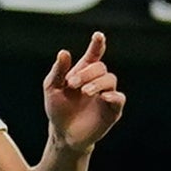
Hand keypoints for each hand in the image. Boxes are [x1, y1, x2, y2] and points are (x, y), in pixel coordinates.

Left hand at [42, 33, 124, 150]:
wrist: (63, 134)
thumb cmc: (58, 109)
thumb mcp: (52, 88)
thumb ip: (58, 70)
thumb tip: (64, 52)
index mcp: (83, 72)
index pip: (94, 55)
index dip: (97, 44)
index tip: (98, 36)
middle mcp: (97, 81)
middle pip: (100, 67)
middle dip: (87, 73)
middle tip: (72, 83)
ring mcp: (107, 95)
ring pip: (111, 80)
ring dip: (97, 83)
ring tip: (85, 91)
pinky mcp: (112, 110)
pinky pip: (119, 98)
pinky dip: (112, 96)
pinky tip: (102, 97)